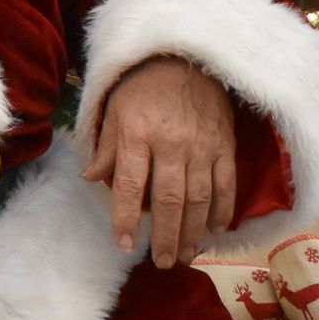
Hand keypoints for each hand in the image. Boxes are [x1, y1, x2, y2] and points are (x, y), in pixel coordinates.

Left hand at [82, 55, 237, 268]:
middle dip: (165, 235)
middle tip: (162, 262)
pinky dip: (222, 211)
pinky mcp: (224, 145)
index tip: (123, 243)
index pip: (130, 184)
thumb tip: (92, 179)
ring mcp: (201, 146)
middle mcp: (170, 143)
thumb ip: (107, 147)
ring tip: (186, 255)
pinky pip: (226, 185)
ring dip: (193, 232)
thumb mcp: (114, 110)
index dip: (126, 217)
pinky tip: (215, 230)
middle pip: (169, 199)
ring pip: (199, 198)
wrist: (183, 57)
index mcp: (137, 134)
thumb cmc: (142, 86)